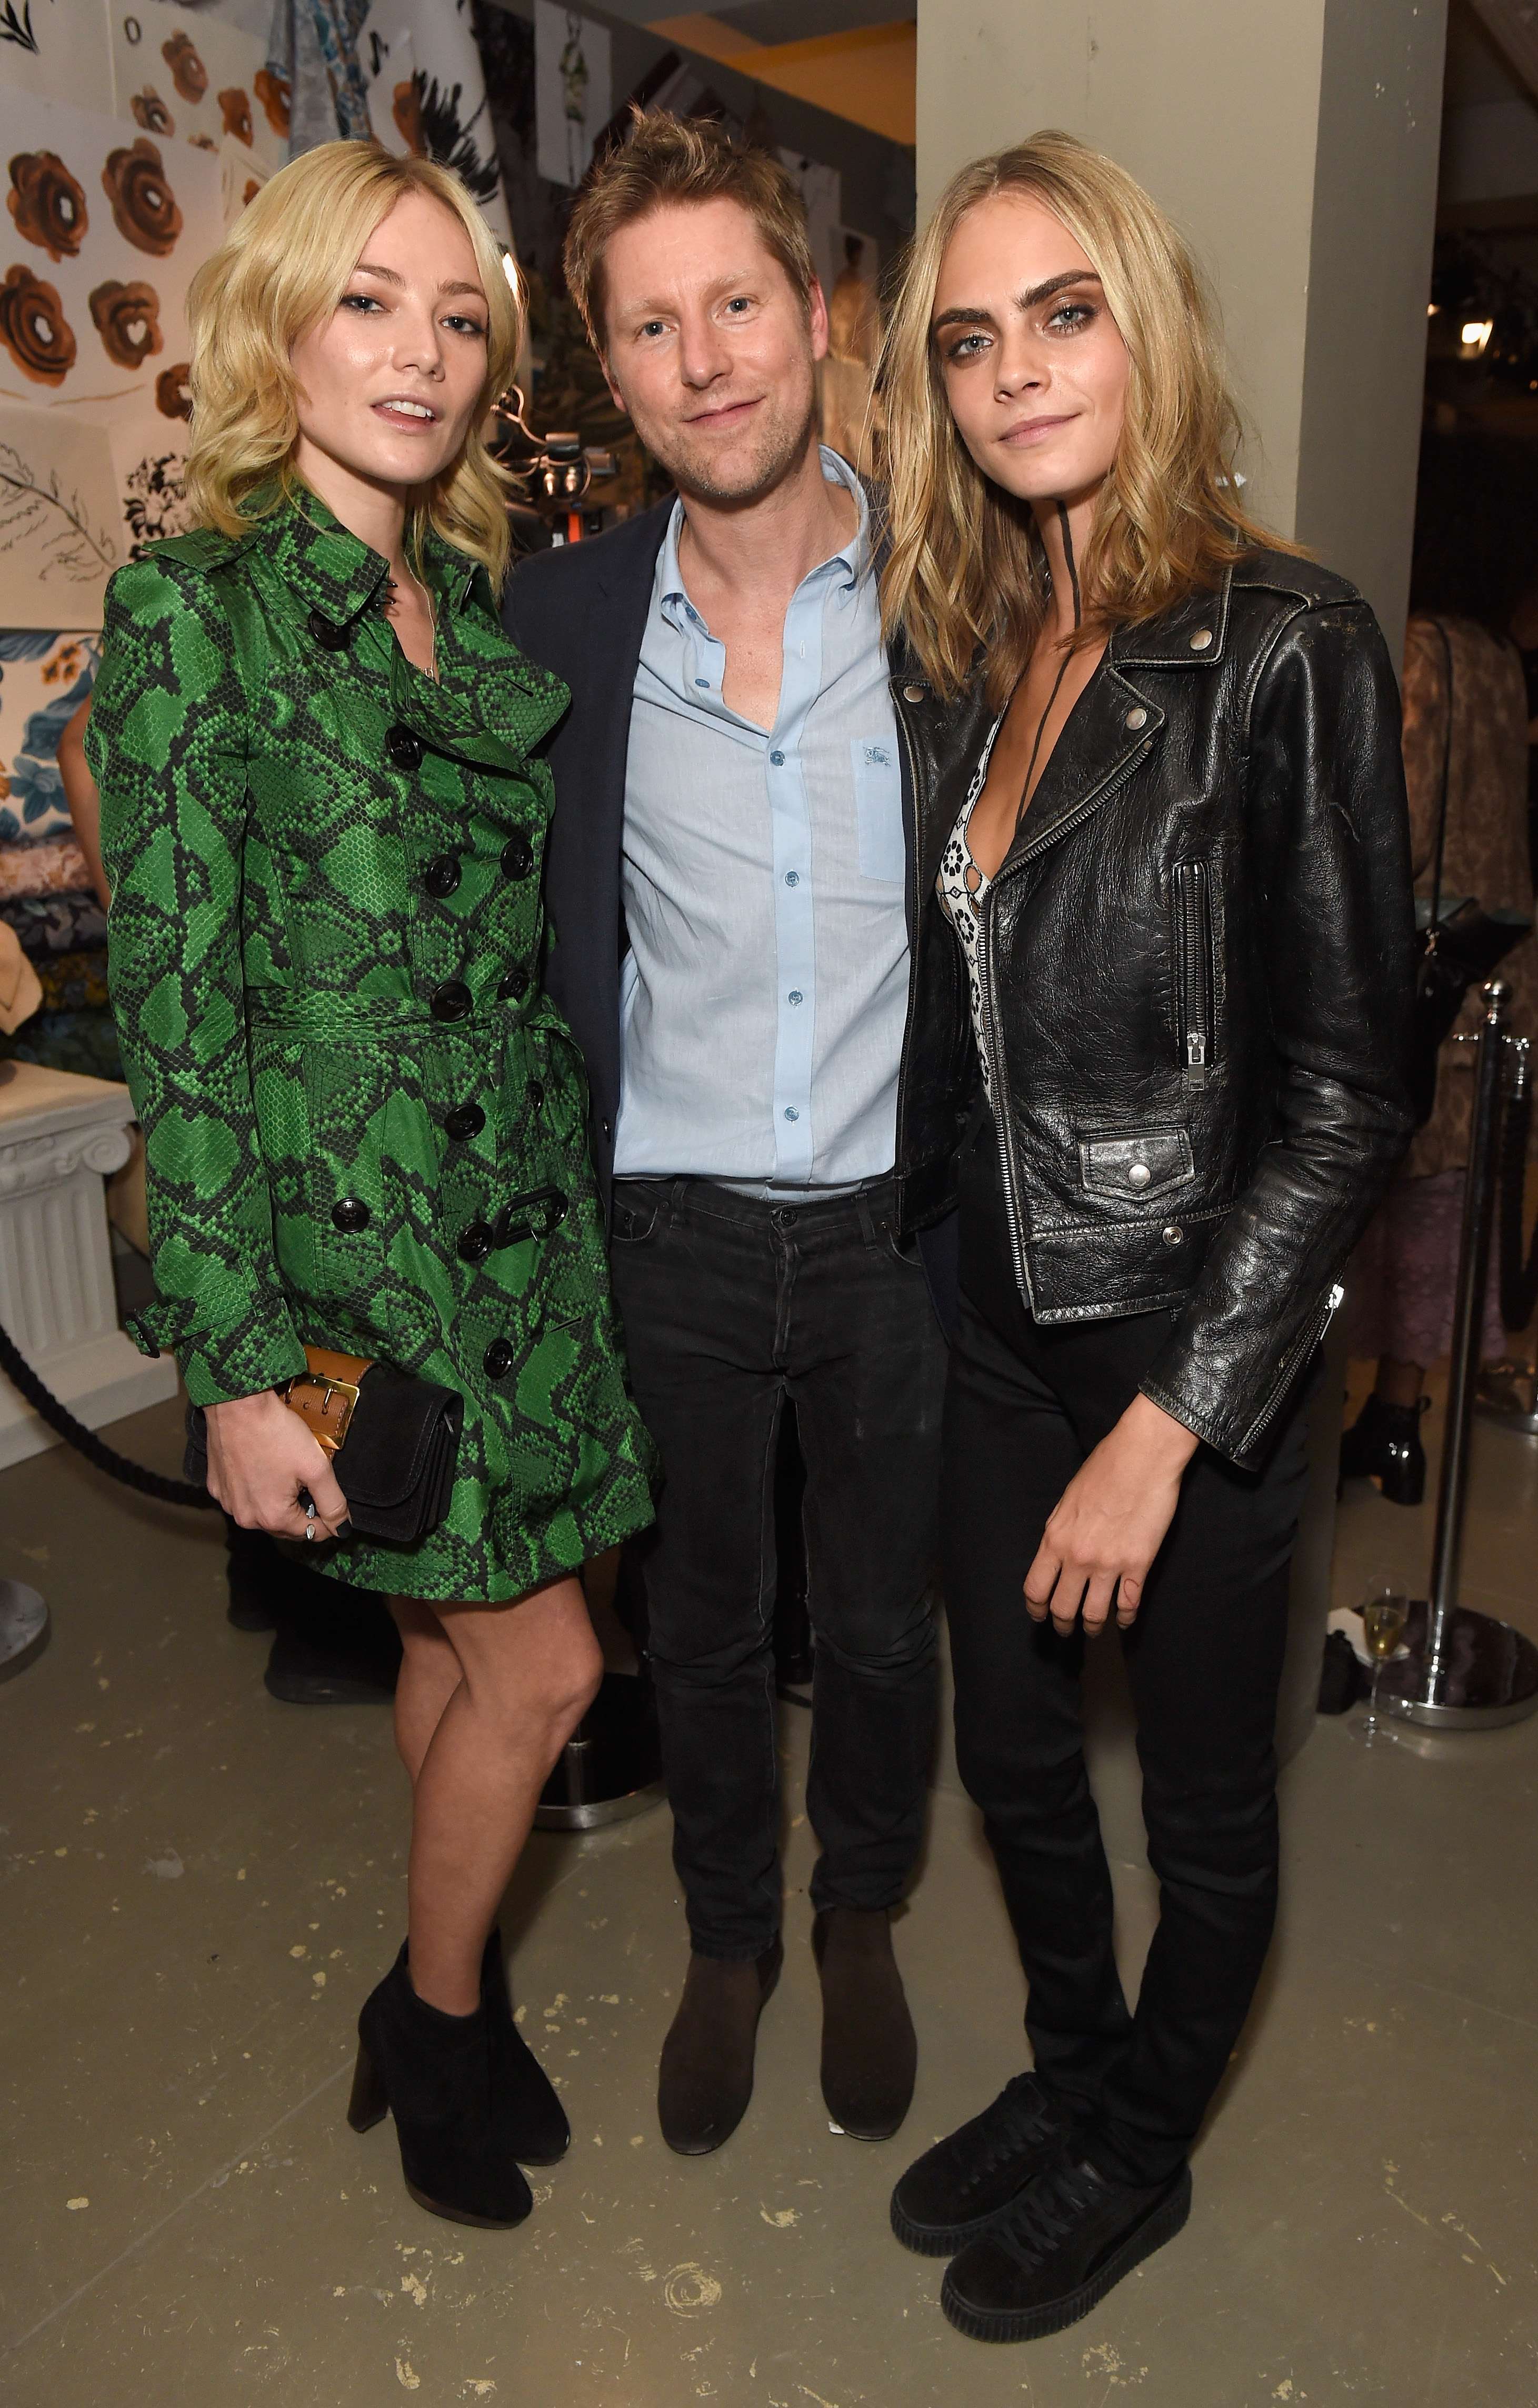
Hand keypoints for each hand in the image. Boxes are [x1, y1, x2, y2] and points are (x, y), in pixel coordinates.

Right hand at [204, 1388, 348, 1540]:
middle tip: (309, 1483)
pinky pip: (243, 1498)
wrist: (236, 1405)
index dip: (327, 1519)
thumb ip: (333, 1503)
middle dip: (301, 1510)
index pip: (311, 1532)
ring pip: (263, 1513)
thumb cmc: (276, 1433)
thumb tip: (343, 1529)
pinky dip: (256, 1490)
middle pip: (285, 1526)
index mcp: (273, 1518)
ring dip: (278, 1502)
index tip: (330, 1499)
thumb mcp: (316, 1468)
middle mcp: (246, 1518)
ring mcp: (228, 1503)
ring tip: (287, 1474)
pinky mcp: (216, 1487)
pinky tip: (263, 1468)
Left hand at [1024, 1393, 1199, 1636]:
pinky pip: (1129, 1605)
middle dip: (1062, 1625)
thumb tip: (1057, 1555)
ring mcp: (1109, 1564)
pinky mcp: (1139, 1564)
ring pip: (1095, 1615)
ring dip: (1093, 1628)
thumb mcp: (1068, 1501)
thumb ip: (1060, 1533)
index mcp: (1055, 1538)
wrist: (1142, 1455)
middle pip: (1062, 1608)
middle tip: (1067, 1630)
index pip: (1035, 1589)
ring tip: (1095, 1630)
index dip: (1036, 1608)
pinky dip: (1126, 1618)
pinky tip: (1125, 1619)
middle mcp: (1077, 1557)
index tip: (1040, 1615)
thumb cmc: (1105, 1469)